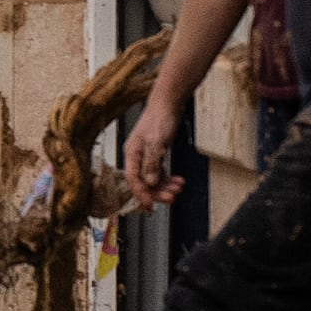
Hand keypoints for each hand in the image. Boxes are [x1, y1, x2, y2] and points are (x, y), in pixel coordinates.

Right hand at [118, 91, 182, 212]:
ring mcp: (146, 156)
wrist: (168, 105)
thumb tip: (149, 182)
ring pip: (153, 178)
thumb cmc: (159, 119)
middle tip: (172, 198)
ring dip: (165, 186)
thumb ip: (152, 163)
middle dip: (157, 192)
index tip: (150, 205)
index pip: (133, 179)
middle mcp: (136, 156)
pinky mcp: (155, 154)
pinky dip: (168, 178)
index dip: (141, 194)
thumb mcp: (156, 142)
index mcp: (132, 154)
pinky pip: (159, 172)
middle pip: (144, 182)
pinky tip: (178, 180)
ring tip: (178, 188)